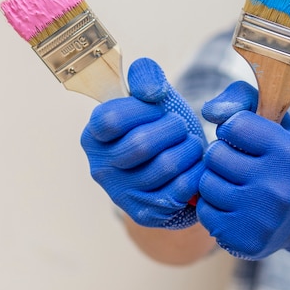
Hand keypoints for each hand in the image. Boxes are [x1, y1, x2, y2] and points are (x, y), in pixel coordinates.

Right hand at [81, 57, 205, 228]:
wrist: (176, 165)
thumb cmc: (159, 124)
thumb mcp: (151, 93)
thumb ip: (146, 74)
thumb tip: (151, 90)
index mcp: (93, 136)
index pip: (112, 119)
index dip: (144, 109)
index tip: (157, 106)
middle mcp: (100, 168)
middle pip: (141, 144)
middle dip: (173, 128)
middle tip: (181, 126)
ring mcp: (121, 194)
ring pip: (166, 166)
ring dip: (189, 149)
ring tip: (190, 144)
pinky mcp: (145, 214)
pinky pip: (182, 189)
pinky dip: (196, 171)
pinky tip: (194, 165)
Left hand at [197, 81, 289, 258]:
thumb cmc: (283, 160)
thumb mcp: (277, 122)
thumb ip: (243, 99)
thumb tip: (210, 111)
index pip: (233, 125)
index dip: (234, 129)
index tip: (247, 140)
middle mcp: (279, 189)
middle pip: (214, 155)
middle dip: (221, 155)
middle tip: (239, 163)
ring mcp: (262, 218)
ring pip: (206, 184)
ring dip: (214, 180)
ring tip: (235, 183)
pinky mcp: (245, 240)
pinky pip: (204, 212)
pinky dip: (212, 206)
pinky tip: (232, 205)